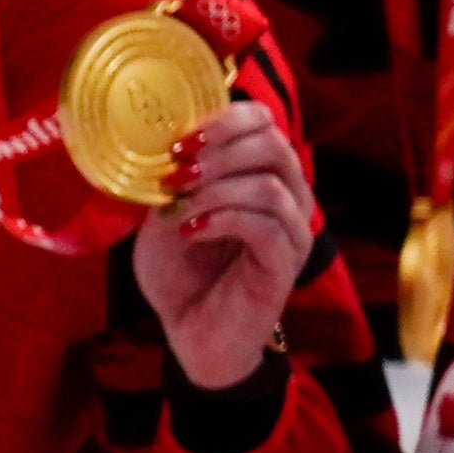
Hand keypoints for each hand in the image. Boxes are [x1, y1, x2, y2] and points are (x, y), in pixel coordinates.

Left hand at [125, 100, 319, 397]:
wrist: (190, 333)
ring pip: (271, 186)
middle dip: (219, 150)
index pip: (263, 122)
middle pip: (273, 144)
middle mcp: (287, 196)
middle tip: (177, 170)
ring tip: (179, 205)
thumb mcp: (164, 216)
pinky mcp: (286, 265)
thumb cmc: (181, 273)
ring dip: (216, 189)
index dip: (224, 119)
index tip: (178, 141)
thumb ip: (172, 180)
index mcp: (260, 174)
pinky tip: (192, 231)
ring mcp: (292, 231)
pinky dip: (225, 221)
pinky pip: (268, 228)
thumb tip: (162, 146)